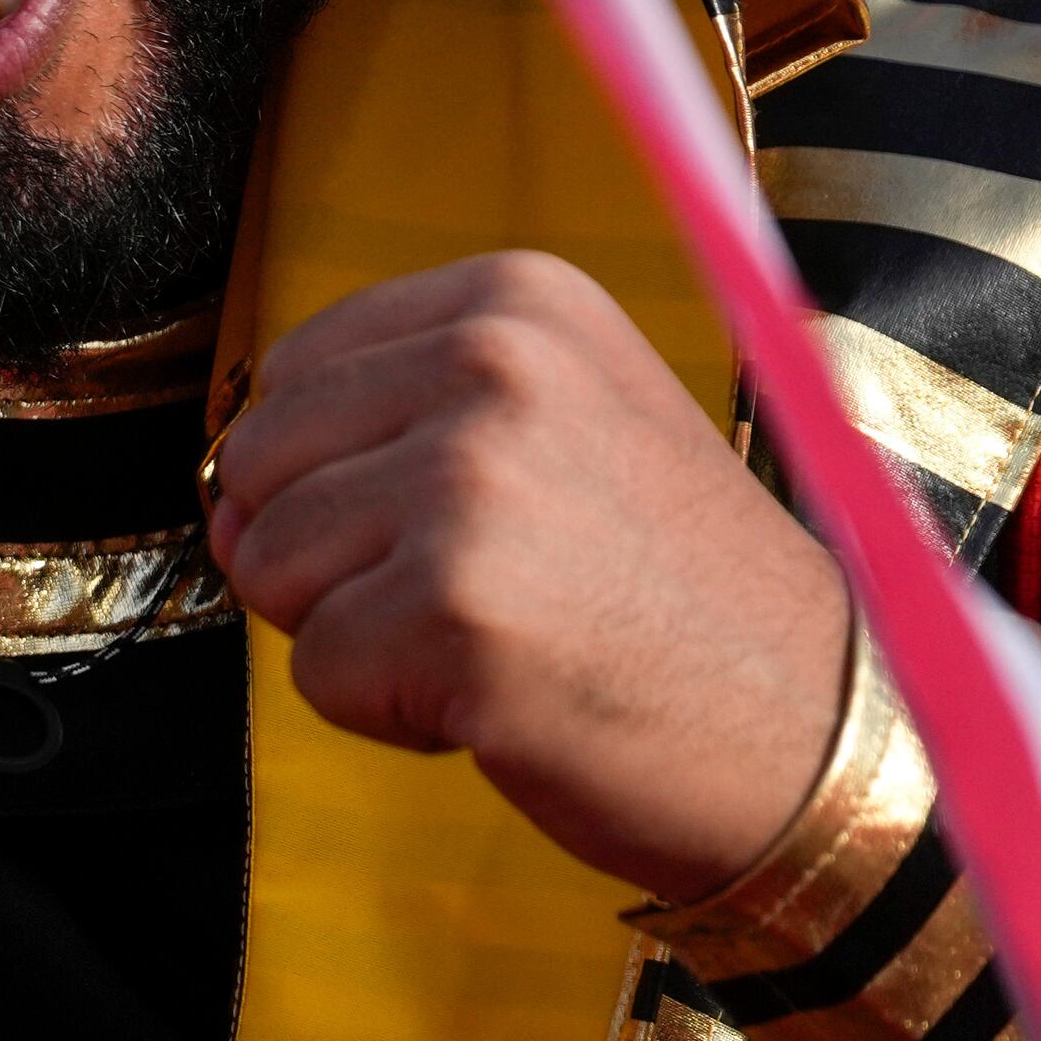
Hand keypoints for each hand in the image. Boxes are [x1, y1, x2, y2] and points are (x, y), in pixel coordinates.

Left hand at [209, 250, 847, 899]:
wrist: (822, 738)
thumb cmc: (674, 598)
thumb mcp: (562, 429)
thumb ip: (391, 417)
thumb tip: (218, 482)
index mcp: (516, 302)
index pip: (291, 373)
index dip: (344, 476)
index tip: (478, 520)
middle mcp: (491, 367)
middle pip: (258, 467)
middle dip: (335, 559)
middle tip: (489, 594)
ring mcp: (470, 483)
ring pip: (270, 571)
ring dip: (362, 636)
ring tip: (507, 639)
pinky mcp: (451, 608)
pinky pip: (317, 674)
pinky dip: (389, 713)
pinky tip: (507, 700)